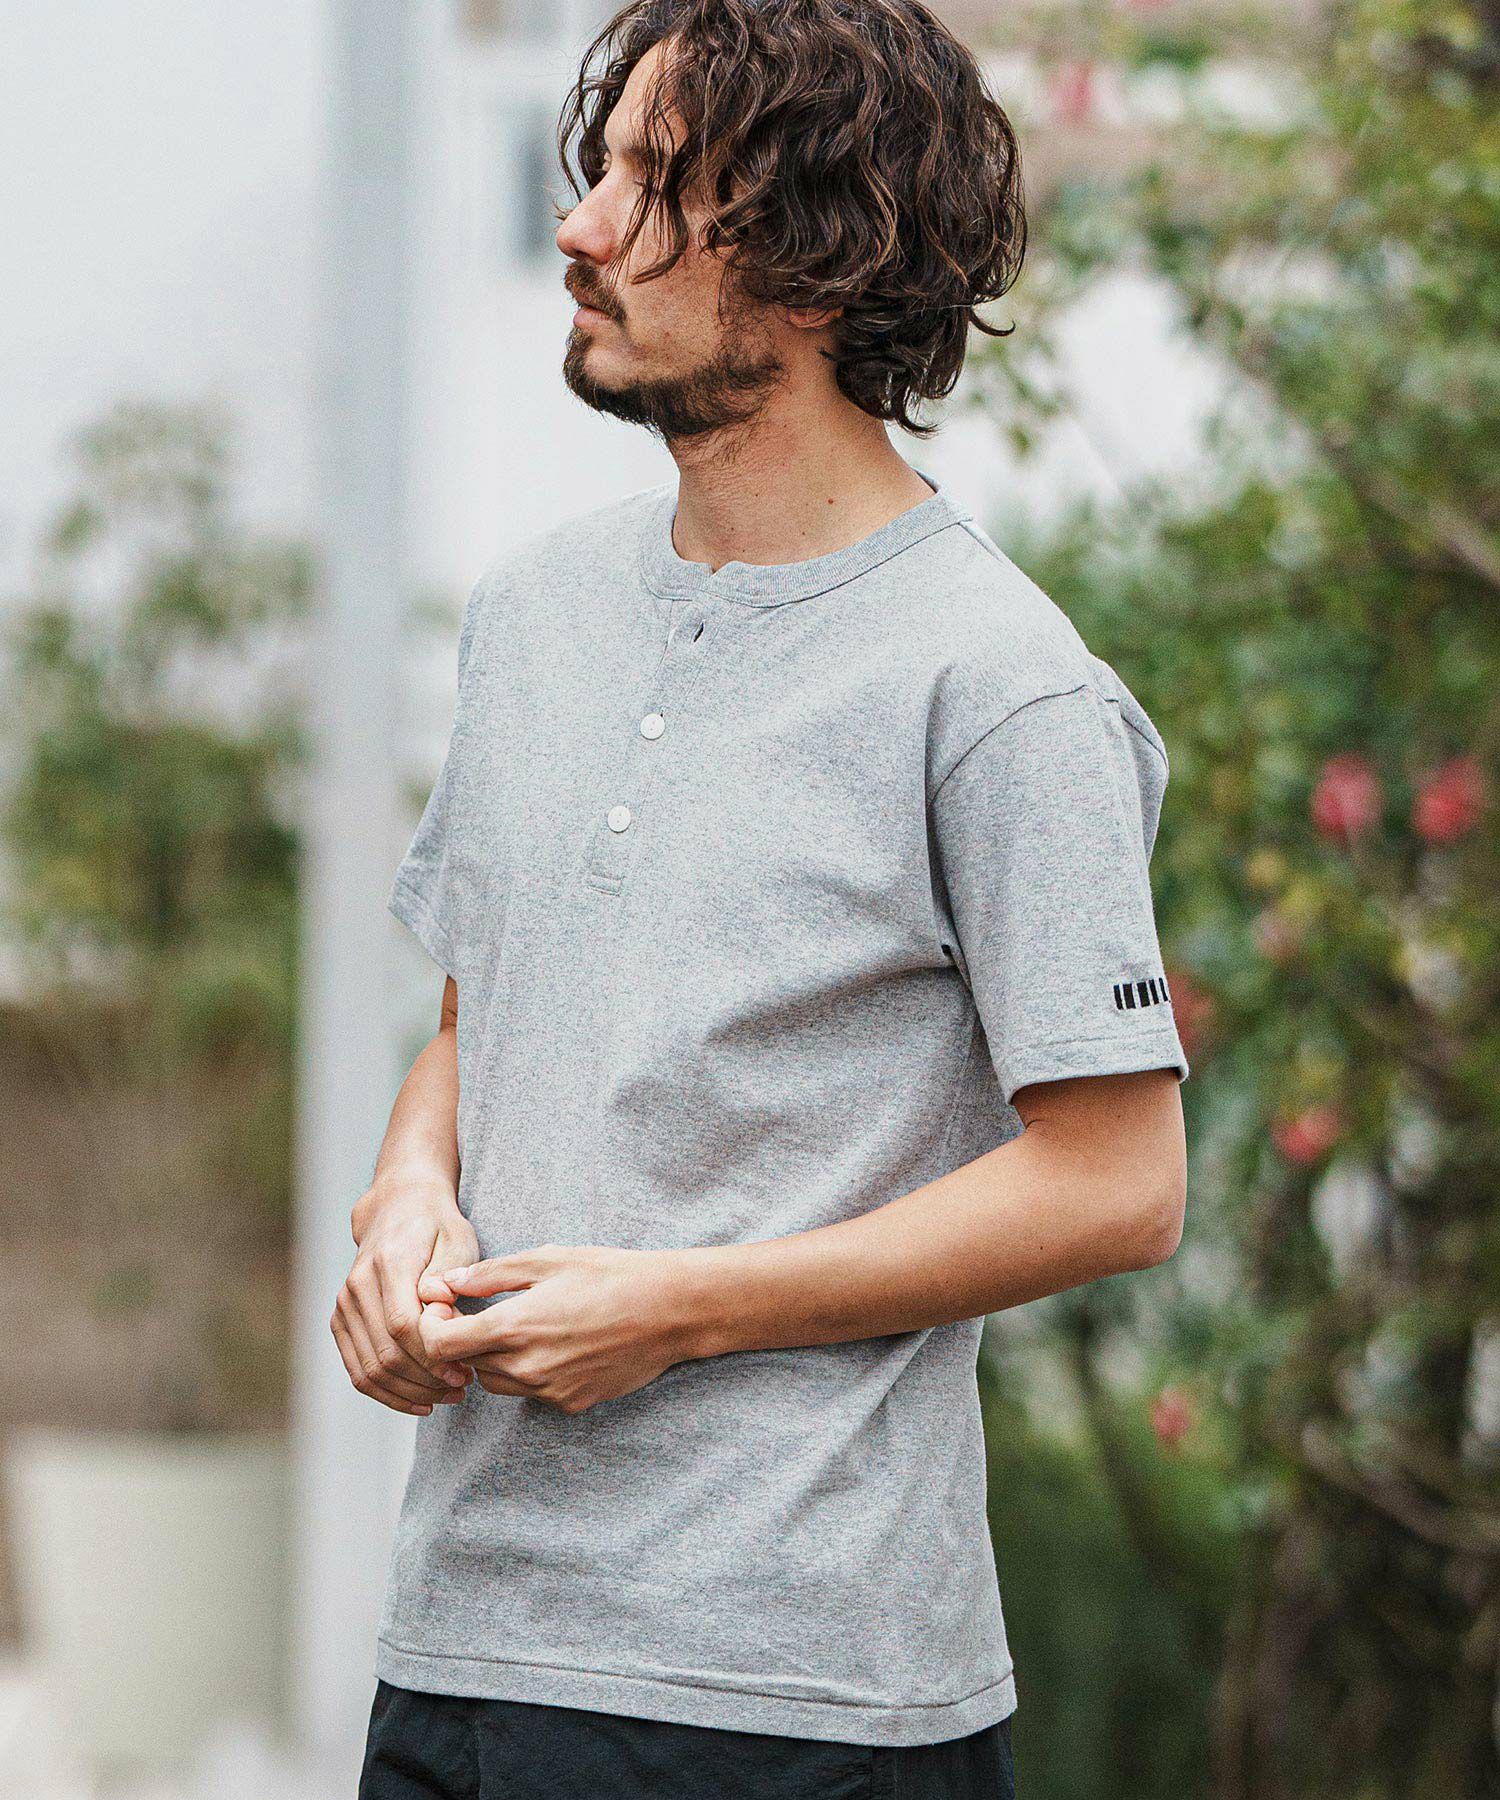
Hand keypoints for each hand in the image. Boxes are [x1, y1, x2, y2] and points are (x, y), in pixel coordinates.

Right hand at [332, 1179, 480, 1415]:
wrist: (399, 1210)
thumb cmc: (437, 1227)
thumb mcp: (458, 1238)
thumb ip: (450, 1273)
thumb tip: (438, 1305)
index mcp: (389, 1262)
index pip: (403, 1325)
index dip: (433, 1357)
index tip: (464, 1371)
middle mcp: (358, 1285)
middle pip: (386, 1353)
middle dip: (426, 1380)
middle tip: (462, 1387)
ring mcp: (345, 1304)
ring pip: (370, 1369)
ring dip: (409, 1393)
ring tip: (446, 1396)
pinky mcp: (341, 1320)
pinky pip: (358, 1370)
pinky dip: (387, 1393)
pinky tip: (419, 1400)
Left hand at [415, 1243, 699, 1415]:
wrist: (669, 1310)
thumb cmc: (610, 1275)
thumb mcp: (547, 1260)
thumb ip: (490, 1275)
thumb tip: (446, 1283)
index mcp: (515, 1326)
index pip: (440, 1344)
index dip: (433, 1327)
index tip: (447, 1309)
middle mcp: (527, 1366)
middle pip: (466, 1365)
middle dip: (466, 1341)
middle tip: (484, 1313)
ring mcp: (549, 1390)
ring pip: (497, 1383)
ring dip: (496, 1359)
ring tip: (523, 1328)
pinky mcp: (570, 1404)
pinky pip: (532, 1393)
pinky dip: (530, 1372)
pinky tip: (557, 1344)